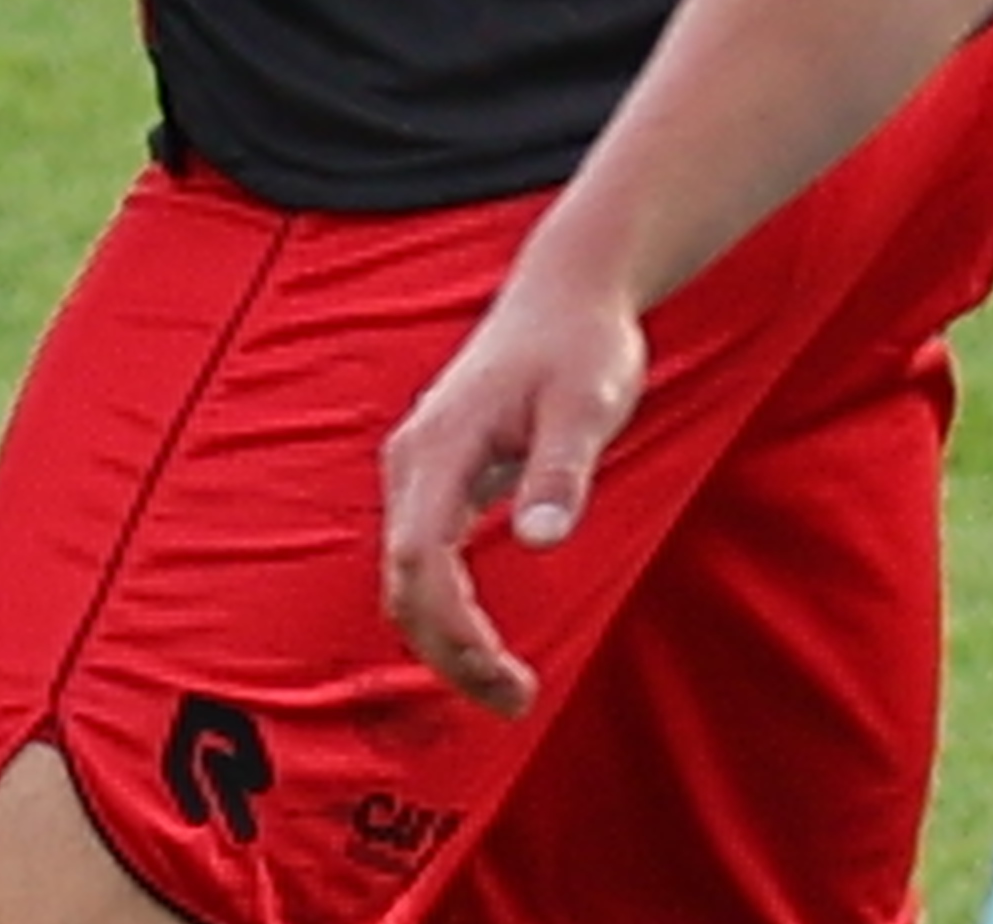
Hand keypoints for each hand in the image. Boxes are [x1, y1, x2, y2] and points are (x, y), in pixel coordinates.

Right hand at [376, 259, 648, 718]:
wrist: (566, 292)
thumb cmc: (582, 345)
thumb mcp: (590, 405)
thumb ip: (560, 471)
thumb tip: (541, 539)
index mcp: (441, 444)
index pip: (419, 556)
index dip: (451, 625)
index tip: (502, 672)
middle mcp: (414, 459)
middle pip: (403, 578)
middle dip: (447, 651)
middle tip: (516, 700)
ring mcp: (419, 466)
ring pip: (405, 573)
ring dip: (444, 637)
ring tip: (508, 686)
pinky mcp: (436, 472)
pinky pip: (420, 555)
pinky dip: (444, 608)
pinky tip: (484, 638)